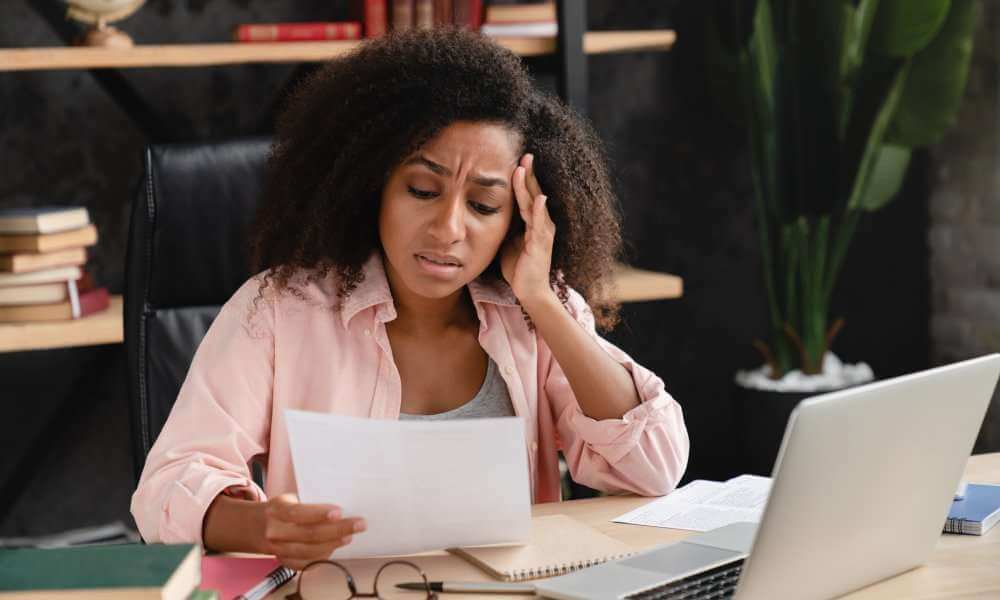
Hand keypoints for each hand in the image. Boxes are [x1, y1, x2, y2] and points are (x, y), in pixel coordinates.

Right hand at [262, 493, 365, 569]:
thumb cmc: (280, 509)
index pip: (298, 513)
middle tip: (358, 524)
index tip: (339, 512)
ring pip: (310, 551)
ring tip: (349, 536)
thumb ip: (309, 501)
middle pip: (309, 534)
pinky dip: (322, 556)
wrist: (255, 526)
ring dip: (334, 544)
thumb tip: (341, 501)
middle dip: (338, 530)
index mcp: (277, 509)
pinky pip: (306, 563)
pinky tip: (334, 547)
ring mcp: (278, 549)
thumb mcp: (289, 498)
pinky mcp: (283, 561)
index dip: (319, 514)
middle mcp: (275, 531)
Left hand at [501, 154, 557, 307]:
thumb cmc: (519, 267)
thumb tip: (490, 211)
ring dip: (530, 185)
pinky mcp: (539, 245)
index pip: (527, 194)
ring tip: (524, 168)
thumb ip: (505, 225)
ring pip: (534, 204)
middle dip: (528, 173)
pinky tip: (538, 197)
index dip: (523, 177)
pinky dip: (538, 210)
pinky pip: (539, 225)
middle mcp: (542, 223)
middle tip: (524, 154)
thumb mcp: (508, 240)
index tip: (516, 159)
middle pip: (534, 192)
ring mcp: (542, 233)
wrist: (529, 291)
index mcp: (534, 222)